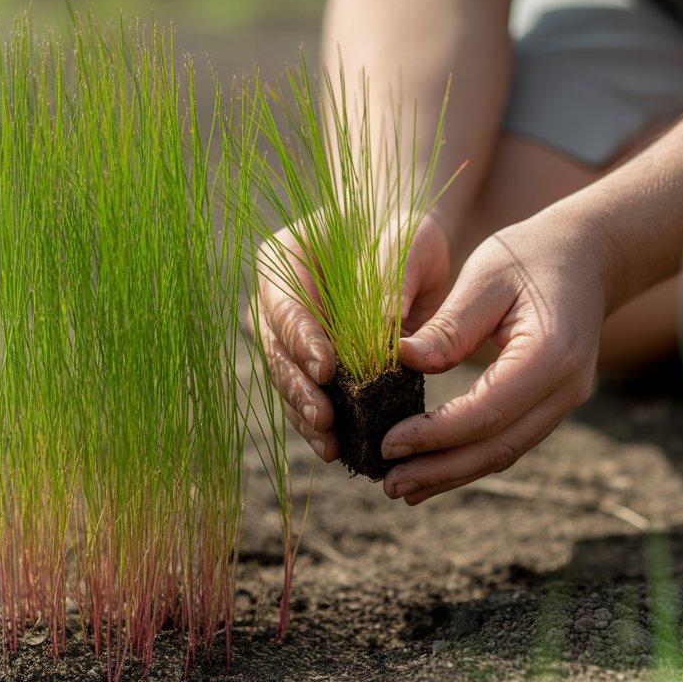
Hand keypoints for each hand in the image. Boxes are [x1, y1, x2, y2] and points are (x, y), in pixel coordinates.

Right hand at [254, 213, 451, 460]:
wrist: (406, 246)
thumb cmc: (402, 234)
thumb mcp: (403, 245)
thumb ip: (390, 282)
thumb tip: (387, 335)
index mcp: (283, 259)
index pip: (285, 304)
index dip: (302, 340)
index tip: (327, 370)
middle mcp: (276, 300)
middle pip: (278, 350)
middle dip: (300, 388)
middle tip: (325, 418)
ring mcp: (289, 336)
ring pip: (289, 381)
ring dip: (307, 415)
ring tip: (330, 444)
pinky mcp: (311, 364)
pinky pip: (310, 396)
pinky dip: (323, 423)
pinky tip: (338, 447)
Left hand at [381, 212, 608, 504]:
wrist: (588, 255)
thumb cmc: (530, 255)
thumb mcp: (484, 277)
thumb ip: (449, 325)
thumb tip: (401, 360)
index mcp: (551, 353)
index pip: (487, 411)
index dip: (435, 435)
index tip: (388, 444)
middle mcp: (566, 388)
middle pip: (497, 447)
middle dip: (439, 470)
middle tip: (388, 484)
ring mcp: (564, 401)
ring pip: (503, 453)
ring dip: (451, 475)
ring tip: (401, 488)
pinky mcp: (551, 405)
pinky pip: (508, 441)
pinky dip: (468, 459)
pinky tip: (432, 470)